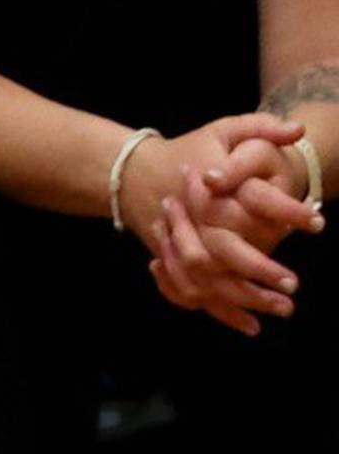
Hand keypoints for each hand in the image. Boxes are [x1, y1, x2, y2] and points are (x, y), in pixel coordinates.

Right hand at [120, 115, 307, 336]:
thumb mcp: (224, 130)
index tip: (317, 223)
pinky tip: (253, 326)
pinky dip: (223, 314)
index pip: (252, 201)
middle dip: (262, 271)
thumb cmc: (190, 150)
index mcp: (209, 185)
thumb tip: (298, 131)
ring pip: (211, 282)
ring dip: (248, 299)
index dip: (287, 212)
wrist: (136, 172)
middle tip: (294, 285)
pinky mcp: (173, 263)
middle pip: (225, 253)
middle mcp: (192, 218)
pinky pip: (196, 296)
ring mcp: (178, 243)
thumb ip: (261, 127)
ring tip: (284, 308)